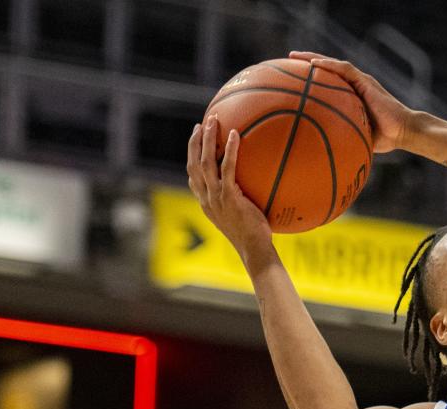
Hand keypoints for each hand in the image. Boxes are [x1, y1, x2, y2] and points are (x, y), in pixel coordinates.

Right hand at [186, 115, 272, 256]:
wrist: (253, 249)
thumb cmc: (253, 236)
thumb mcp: (240, 216)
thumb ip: (240, 201)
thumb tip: (255, 188)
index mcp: (206, 203)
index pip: (193, 176)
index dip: (192, 157)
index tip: (196, 141)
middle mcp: (206, 198)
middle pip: (193, 164)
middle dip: (195, 142)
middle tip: (202, 124)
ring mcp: (215, 197)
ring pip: (205, 162)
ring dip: (207, 139)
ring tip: (213, 120)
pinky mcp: (228, 196)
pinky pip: (227, 167)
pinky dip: (230, 149)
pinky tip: (235, 134)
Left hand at [289, 51, 412, 152]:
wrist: (404, 132)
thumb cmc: (384, 139)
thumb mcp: (357, 138)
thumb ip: (342, 138)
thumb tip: (321, 153)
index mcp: (352, 97)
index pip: (328, 84)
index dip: (311, 80)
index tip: (292, 80)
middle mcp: (354, 86)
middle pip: (327, 70)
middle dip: (306, 64)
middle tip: (286, 62)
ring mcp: (360, 82)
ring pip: (333, 65)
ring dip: (312, 58)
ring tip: (293, 56)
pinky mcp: (366, 81)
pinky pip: (344, 69)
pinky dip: (328, 65)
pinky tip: (313, 63)